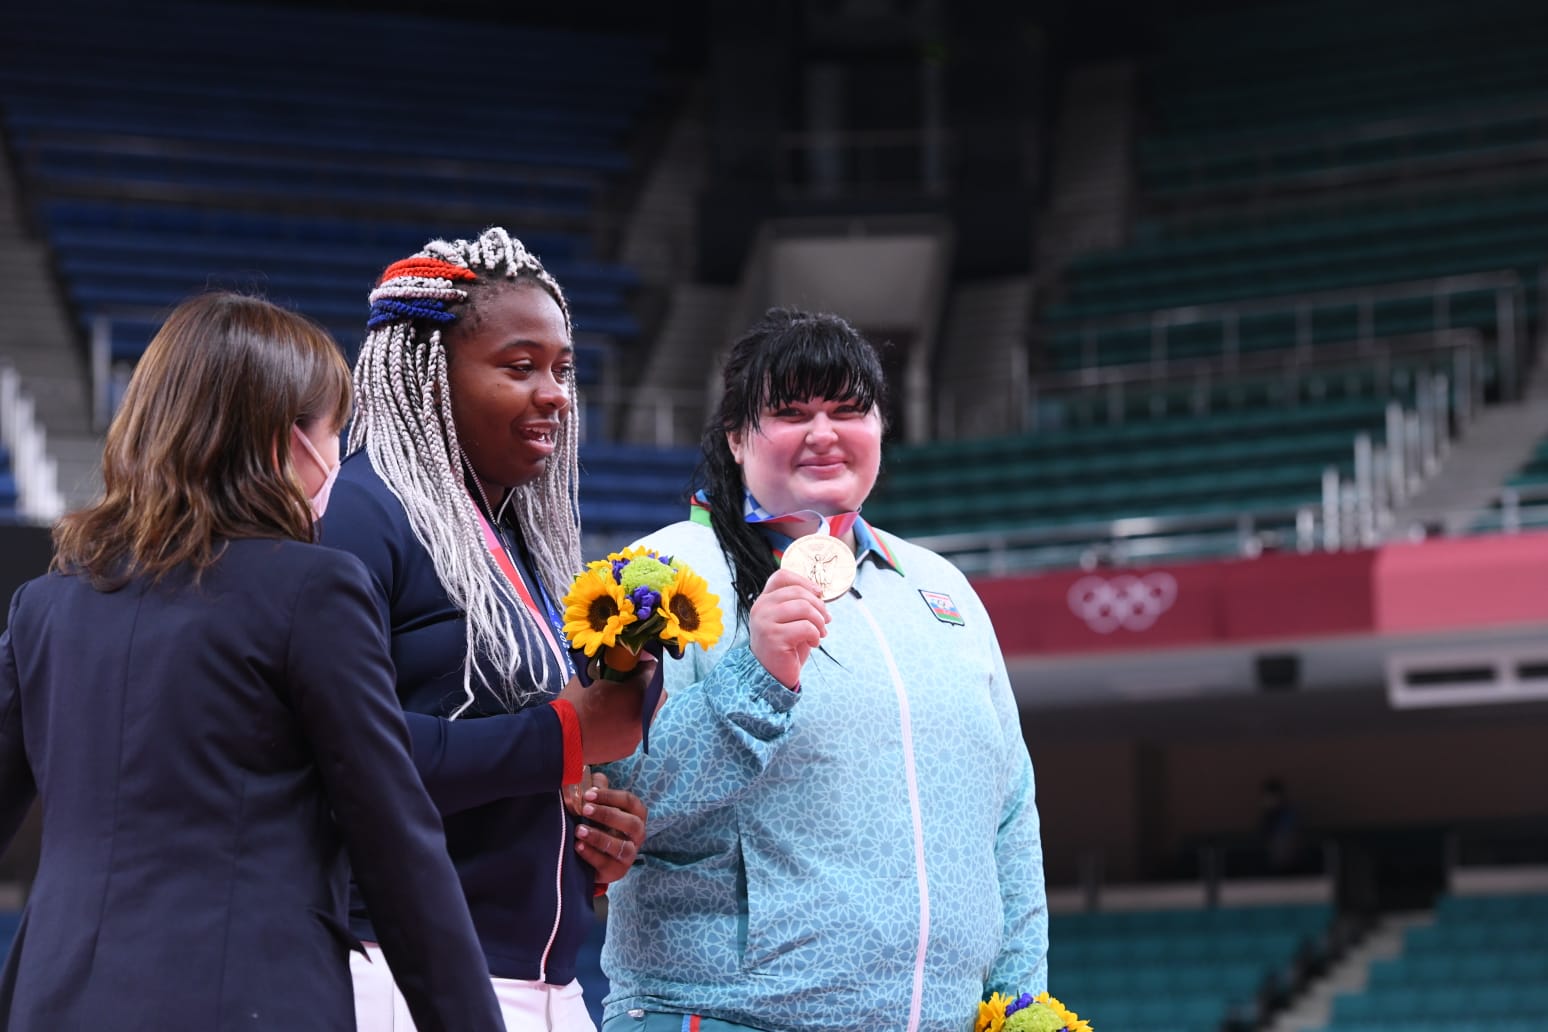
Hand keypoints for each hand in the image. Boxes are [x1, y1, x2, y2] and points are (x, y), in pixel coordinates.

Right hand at [558, 653, 660, 763]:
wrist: (561, 738)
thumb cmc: (575, 703)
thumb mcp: (591, 675)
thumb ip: (610, 667)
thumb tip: (618, 662)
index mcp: (637, 693)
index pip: (652, 672)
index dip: (644, 667)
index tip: (634, 666)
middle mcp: (644, 716)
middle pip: (655, 696)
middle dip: (645, 688)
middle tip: (627, 684)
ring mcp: (637, 735)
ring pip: (646, 715)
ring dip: (637, 707)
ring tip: (617, 705)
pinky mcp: (629, 749)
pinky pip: (634, 731)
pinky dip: (627, 724)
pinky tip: (610, 723)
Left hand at [571, 770, 646, 884]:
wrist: (592, 857)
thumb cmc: (598, 824)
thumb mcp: (598, 805)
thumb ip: (595, 789)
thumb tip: (587, 774)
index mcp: (636, 814)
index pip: (629, 802)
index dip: (610, 796)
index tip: (588, 794)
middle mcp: (638, 834)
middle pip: (630, 823)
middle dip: (607, 815)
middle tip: (585, 809)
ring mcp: (630, 854)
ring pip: (622, 846)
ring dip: (599, 837)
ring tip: (579, 830)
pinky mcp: (618, 871)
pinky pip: (607, 863)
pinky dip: (592, 855)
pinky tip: (578, 846)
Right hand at [748, 567, 829, 689]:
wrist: (772, 675)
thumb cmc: (785, 646)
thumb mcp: (789, 620)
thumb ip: (798, 604)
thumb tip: (819, 592)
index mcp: (764, 600)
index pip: (782, 576)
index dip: (804, 582)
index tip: (818, 594)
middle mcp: (761, 608)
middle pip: (798, 592)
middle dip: (819, 606)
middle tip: (825, 620)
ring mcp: (765, 622)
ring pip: (804, 608)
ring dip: (819, 621)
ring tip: (821, 633)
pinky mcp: (774, 638)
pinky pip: (806, 627)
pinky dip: (816, 635)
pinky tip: (814, 643)